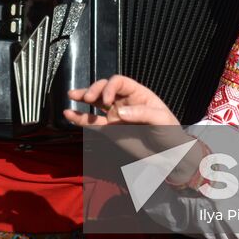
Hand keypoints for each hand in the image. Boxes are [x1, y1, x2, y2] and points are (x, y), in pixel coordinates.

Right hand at [64, 75, 180, 127]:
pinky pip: (93, 123)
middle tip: (87, 98)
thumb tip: (119, 113)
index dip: (110, 87)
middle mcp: (124, 102)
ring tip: (71, 95)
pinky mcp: (110, 131)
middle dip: (94, 90)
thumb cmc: (170, 133)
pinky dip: (80, 118)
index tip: (106, 99)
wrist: (169, 156)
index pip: (119, 82)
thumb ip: (142, 114)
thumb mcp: (162, 120)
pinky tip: (68, 114)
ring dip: (83, 97)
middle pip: (105, 88)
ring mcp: (115, 116)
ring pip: (96, 103)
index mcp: (138, 94)